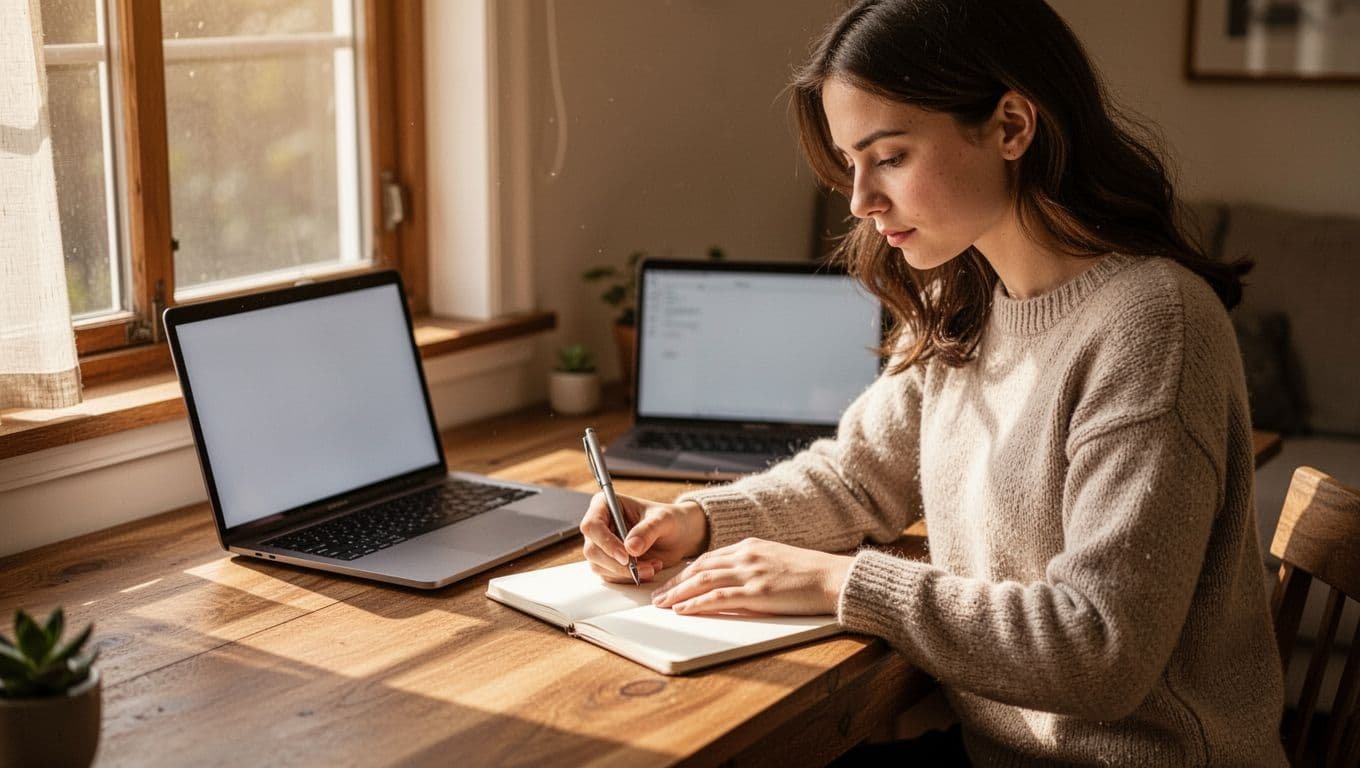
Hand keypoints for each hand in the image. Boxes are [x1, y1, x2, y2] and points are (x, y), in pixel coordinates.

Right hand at [580, 495, 707, 582]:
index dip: (605, 542)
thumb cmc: (670, 519)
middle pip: (592, 550)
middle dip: (617, 563)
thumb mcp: (663, 520)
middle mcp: (600, 525)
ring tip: (652, 566)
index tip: (625, 556)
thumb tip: (630, 547)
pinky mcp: (609, 561)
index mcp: (605, 505)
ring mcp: (602, 545)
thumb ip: (647, 530)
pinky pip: (610, 576)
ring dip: (625, 573)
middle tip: (642, 567)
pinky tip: (649, 569)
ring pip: (599, 566)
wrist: (679, 535)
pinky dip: (629, 578)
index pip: (592, 525)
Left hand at [650, 538, 852, 615]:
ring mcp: (750, 572)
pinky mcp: (757, 592)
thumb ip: (754, 566)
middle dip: (675, 583)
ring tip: (662, 605)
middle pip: (699, 568)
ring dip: (678, 594)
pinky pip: (718, 597)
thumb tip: (736, 581)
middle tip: (657, 596)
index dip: (686, 572)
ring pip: (702, 580)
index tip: (672, 583)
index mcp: (750, 546)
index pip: (708, 558)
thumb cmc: (811, 574)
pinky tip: (682, 610)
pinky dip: (696, 603)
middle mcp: (746, 555)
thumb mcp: (777, 561)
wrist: (834, 577)